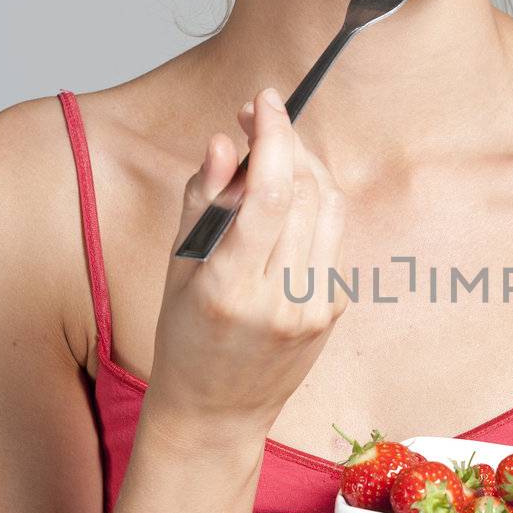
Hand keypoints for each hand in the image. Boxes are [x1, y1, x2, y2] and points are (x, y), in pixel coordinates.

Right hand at [143, 87, 346, 445]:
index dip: (274, 136)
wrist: (217, 412)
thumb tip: (226, 142)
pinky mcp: (334, 309)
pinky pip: (331, 237)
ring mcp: (315, 307)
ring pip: (329, 207)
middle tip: (259, 121)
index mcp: (231, 287)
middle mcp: (281, 298)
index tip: (264, 100)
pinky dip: (310, 209)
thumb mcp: (178, 266)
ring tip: (272, 157)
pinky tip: (282, 212)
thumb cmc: (185, 336)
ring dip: (305, 168)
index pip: (272, 193)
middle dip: (287, 143)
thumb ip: (202, 199)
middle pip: (307, 191)